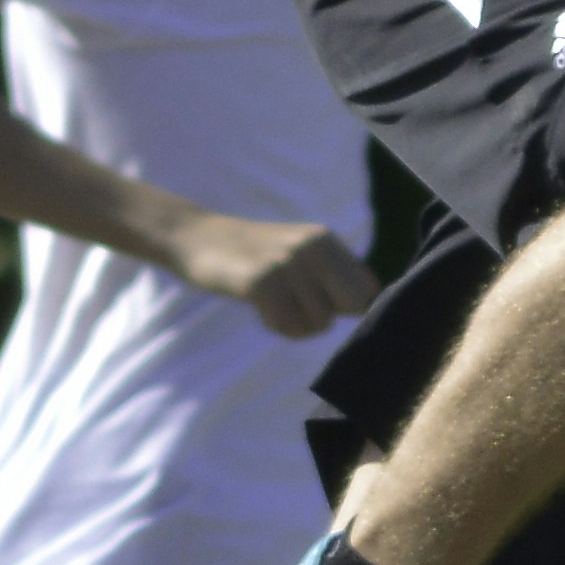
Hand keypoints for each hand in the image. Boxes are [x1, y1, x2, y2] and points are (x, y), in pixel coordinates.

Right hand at [163, 205, 372, 336]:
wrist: (197, 238)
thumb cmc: (252, 256)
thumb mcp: (298, 253)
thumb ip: (331, 275)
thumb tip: (364, 308)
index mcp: (325, 239)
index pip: (368, 289)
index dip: (346, 306)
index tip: (317, 301)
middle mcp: (312, 246)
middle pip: (352, 306)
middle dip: (328, 316)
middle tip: (296, 307)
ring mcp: (287, 262)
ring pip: (320, 322)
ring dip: (296, 325)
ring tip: (272, 304)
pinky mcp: (261, 281)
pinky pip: (289, 326)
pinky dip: (276, 326)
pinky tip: (259, 309)